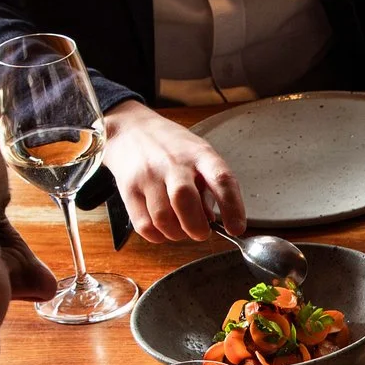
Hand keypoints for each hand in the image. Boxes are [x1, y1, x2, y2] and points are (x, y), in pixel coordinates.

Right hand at [104, 101, 243, 243]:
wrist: (130, 129)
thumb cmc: (171, 147)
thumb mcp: (198, 155)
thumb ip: (209, 187)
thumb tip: (211, 221)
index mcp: (199, 154)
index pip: (221, 179)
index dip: (232, 207)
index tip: (237, 229)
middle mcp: (173, 163)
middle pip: (185, 200)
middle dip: (197, 227)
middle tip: (201, 232)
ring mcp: (148, 176)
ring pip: (162, 218)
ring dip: (176, 234)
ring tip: (180, 229)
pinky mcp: (128, 189)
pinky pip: (144, 225)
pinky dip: (157, 236)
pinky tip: (163, 228)